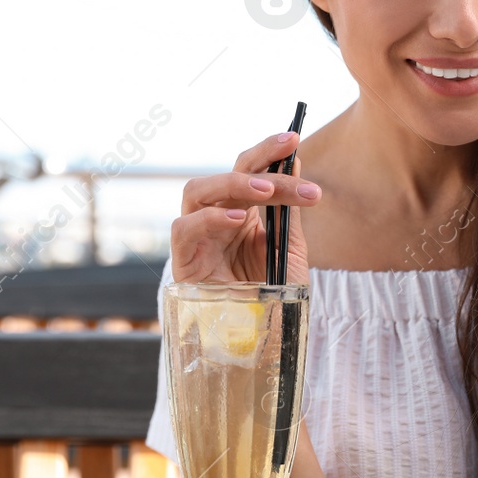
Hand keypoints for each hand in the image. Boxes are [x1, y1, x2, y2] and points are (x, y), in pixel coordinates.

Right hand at [171, 131, 319, 284]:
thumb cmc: (273, 293)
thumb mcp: (290, 248)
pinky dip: (209, 219)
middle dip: (259, 163)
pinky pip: (184, 228)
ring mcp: (196, 237)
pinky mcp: (182, 260)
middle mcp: (215, 217)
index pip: (249, 169)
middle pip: (226, 173)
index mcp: (242, 211)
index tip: (295, 138)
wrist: (261, 339)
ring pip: (197, 190)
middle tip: (291, 160)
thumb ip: (288, 209)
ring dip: (234, 184)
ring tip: (267, 190)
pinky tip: (237, 219)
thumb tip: (295, 161)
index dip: (269, 151)